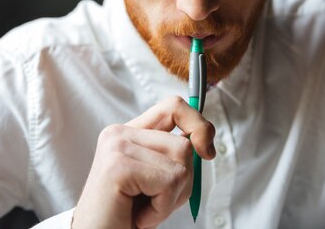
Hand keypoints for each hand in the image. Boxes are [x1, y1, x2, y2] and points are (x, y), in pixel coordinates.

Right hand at [72, 96, 216, 228]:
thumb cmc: (126, 216)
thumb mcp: (157, 180)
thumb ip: (174, 156)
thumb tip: (203, 144)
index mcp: (128, 133)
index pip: (174, 107)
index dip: (198, 124)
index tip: (207, 151)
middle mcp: (119, 133)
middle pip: (184, 144)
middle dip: (182, 182)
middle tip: (154, 201)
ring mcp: (117, 146)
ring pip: (181, 165)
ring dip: (171, 198)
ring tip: (144, 209)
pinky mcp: (118, 166)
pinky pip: (169, 183)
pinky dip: (161, 209)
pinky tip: (138, 217)